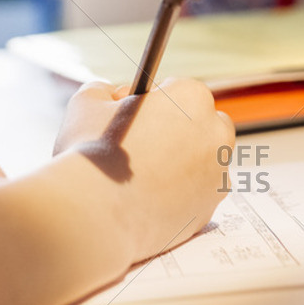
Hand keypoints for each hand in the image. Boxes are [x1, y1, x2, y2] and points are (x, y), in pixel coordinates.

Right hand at [52, 78, 234, 264]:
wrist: (93, 215)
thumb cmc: (90, 154)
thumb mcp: (87, 103)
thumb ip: (104, 92)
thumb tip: (111, 97)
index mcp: (192, 99)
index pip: (179, 89)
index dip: (152, 100)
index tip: (133, 114)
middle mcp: (214, 134)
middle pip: (203, 123)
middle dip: (179, 129)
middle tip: (142, 142)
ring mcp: (216, 176)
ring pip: (203, 162)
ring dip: (181, 163)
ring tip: (142, 173)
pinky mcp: (207, 211)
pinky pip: (196, 196)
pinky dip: (178, 196)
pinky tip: (148, 197)